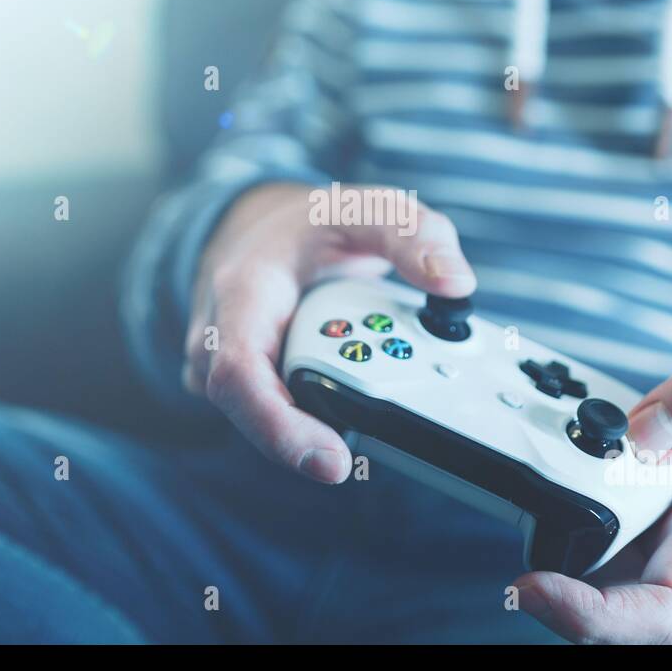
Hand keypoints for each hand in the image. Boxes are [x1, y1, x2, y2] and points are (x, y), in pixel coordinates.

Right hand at [183, 182, 474, 483]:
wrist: (256, 229)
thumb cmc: (306, 225)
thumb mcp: (364, 208)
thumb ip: (413, 235)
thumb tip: (454, 285)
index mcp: (243, 291)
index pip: (239, 373)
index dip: (280, 428)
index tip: (333, 462)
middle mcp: (216, 335)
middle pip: (252, 411)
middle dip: (315, 430)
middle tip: (371, 440)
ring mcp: (217, 365)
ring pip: (263, 418)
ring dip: (316, 418)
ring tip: (368, 389)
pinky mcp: (233, 386)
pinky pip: (271, 414)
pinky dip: (310, 414)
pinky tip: (344, 396)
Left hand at [515, 351, 671, 643]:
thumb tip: (642, 436)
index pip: (659, 615)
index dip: (593, 615)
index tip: (536, 587)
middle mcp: (671, 573)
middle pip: (605, 618)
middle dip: (552, 594)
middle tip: (517, 539)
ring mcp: (641, 566)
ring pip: (582, 587)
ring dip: (546, 548)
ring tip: (528, 484)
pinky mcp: (617, 548)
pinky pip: (576, 552)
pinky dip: (551, 521)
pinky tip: (538, 478)